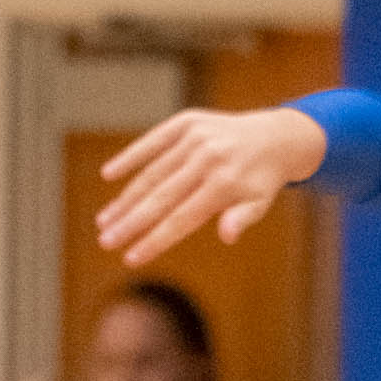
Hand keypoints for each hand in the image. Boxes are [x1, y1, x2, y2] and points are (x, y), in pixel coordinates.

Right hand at [95, 106, 326, 265]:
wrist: (275, 137)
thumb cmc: (261, 181)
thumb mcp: (259, 204)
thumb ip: (242, 218)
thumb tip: (227, 236)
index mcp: (225, 184)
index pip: (181, 219)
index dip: (154, 240)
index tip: (131, 258)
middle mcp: (208, 159)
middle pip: (161, 198)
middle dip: (130, 223)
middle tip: (105, 242)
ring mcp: (195, 138)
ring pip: (153, 173)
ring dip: (125, 198)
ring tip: (104, 220)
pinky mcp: (187, 122)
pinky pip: (152, 141)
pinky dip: (130, 157)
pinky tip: (108, 176)